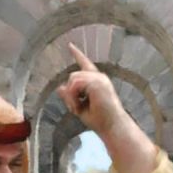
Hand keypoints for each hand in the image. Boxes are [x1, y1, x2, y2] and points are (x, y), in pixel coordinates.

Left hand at [56, 42, 160, 172]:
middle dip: (69, 93)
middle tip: (75, 109)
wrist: (112, 127)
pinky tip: (78, 107)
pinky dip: (72, 96)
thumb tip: (59, 88)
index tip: (70, 45)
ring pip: (73, 79)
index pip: (86, 64)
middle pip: (73, 76)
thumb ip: (70, 96)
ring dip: (71, 96)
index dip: (77, 54)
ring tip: (76, 109)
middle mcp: (99, 77)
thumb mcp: (80, 107)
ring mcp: (99, 79)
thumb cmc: (100, 120)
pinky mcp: (97, 83)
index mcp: (97, 81)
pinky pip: (75, 84)